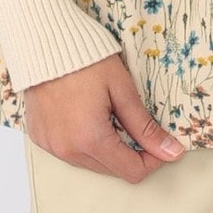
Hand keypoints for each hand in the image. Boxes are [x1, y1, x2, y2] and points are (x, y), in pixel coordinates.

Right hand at [24, 52, 186, 182]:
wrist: (45, 41)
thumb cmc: (87, 59)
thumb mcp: (122, 89)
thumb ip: (145, 126)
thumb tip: (172, 152)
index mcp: (91, 139)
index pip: (131, 171)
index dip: (152, 160)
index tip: (161, 143)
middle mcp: (68, 151)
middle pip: (111, 169)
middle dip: (130, 153)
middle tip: (136, 124)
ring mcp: (51, 146)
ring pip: (90, 163)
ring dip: (106, 148)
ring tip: (107, 114)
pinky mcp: (40, 137)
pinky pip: (69, 152)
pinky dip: (83, 142)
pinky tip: (85, 116)